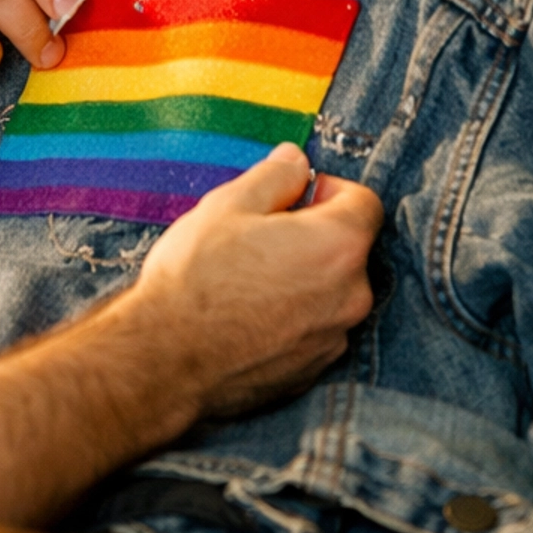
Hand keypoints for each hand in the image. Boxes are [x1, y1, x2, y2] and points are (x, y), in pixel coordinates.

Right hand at [127, 144, 382, 418]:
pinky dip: (292, 316)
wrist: (168, 360)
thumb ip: (275, 176)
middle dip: (312, 236)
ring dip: (303, 278)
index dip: (327, 190)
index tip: (293, 196)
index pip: (364, 203)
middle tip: (260, 237)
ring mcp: (334, 339)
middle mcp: (351, 296)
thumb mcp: (229, 205)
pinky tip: (247, 314)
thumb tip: (296, 161)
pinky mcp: (312, 370)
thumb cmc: (197, 278)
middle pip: (347, 249)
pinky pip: (313, 328)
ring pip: (330, 291)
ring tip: (248, 279)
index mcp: (339, 246)